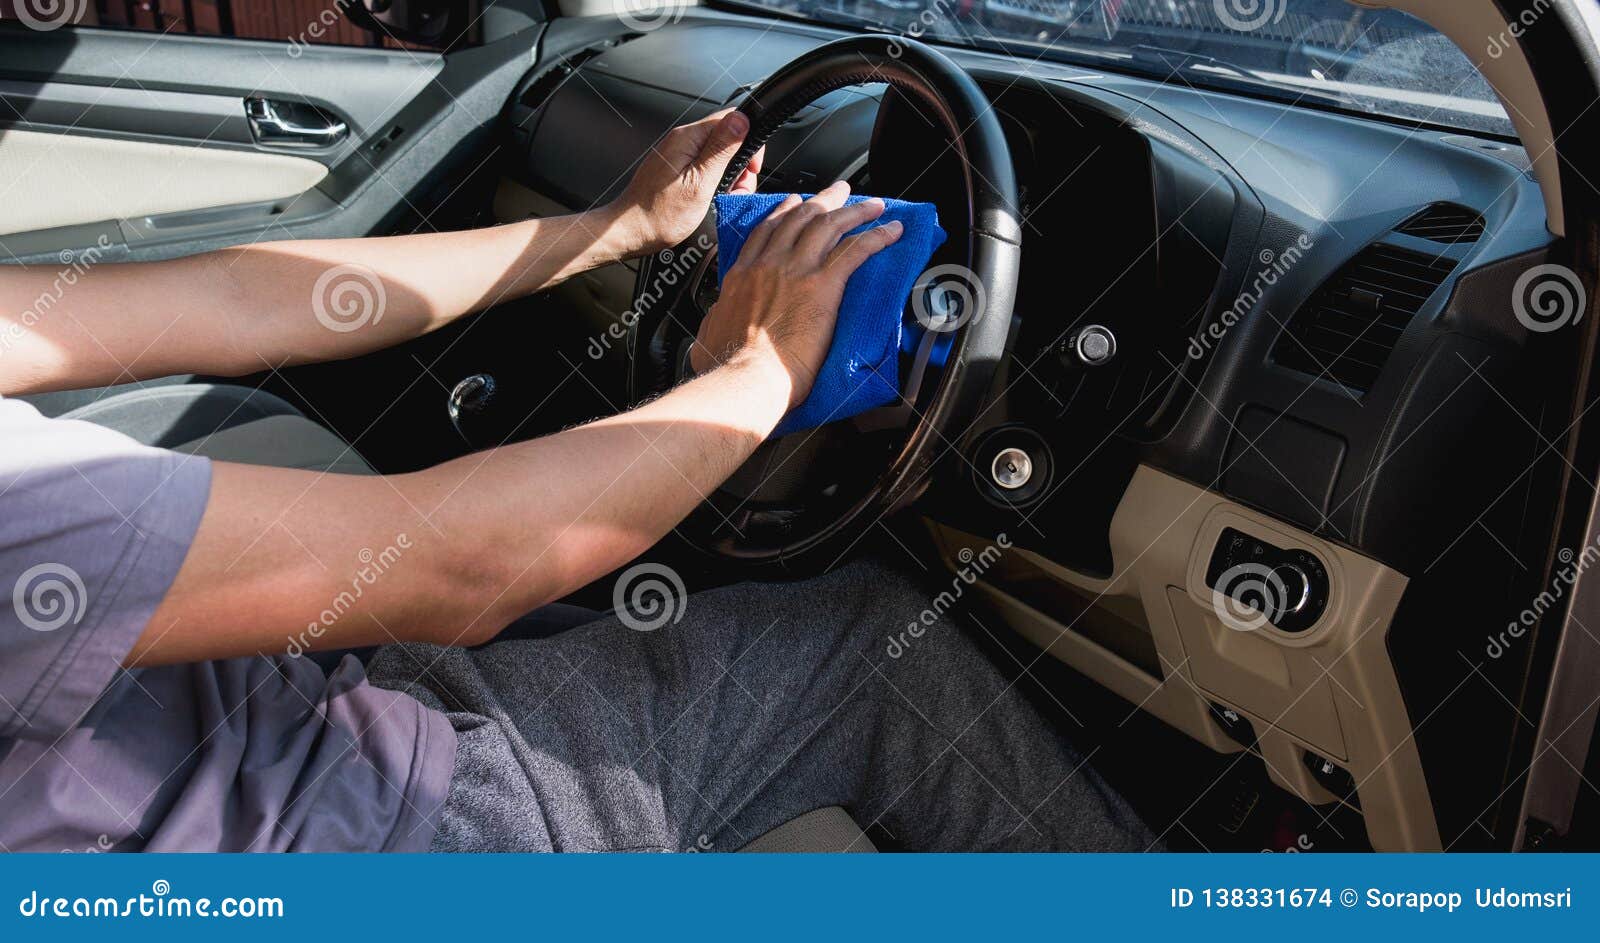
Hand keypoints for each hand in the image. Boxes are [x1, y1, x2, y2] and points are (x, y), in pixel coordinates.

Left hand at [607, 109, 762, 256]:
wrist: (630, 232)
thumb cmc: (659, 215)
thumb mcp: (700, 183)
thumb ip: (721, 150)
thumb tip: (741, 120)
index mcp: (687, 138)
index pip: (732, 120)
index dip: (749, 142)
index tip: (751, 168)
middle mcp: (681, 140)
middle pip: (727, 138)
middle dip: (740, 165)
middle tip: (735, 190)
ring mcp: (678, 154)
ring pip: (718, 155)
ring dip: (728, 177)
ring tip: (721, 199)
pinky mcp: (676, 168)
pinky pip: (704, 167)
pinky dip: (713, 183)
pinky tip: (710, 200)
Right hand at [690, 181, 903, 408]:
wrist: (743, 379)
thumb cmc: (726, 368)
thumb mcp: (708, 336)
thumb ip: (714, 324)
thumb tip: (708, 329)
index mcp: (742, 276)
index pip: (766, 232)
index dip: (784, 213)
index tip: (795, 202)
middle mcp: (768, 265)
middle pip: (800, 219)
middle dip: (823, 200)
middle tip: (840, 192)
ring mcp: (795, 271)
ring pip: (829, 225)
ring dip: (855, 211)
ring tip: (873, 205)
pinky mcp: (822, 286)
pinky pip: (856, 250)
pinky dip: (877, 236)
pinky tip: (893, 230)